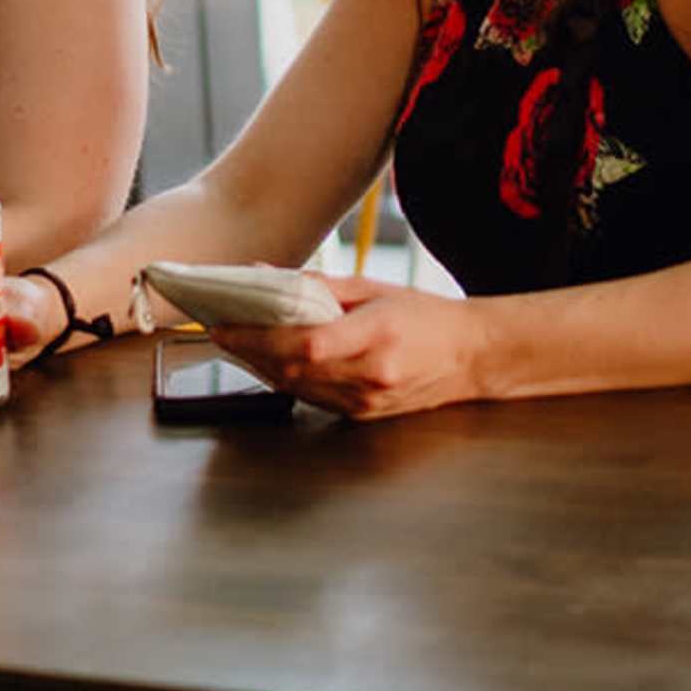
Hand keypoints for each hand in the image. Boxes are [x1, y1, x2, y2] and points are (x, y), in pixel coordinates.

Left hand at [209, 271, 494, 420]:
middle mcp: (371, 374)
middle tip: (220, 329)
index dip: (258, 337)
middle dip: (248, 350)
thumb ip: (316, 286)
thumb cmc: (423, 316)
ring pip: (295, 386)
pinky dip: (284, 378)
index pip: (305, 343)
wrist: (469, 357)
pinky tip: (270, 360)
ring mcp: (366, 400)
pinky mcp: (361, 414)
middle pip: (292, 368)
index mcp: (377, 336)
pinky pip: (310, 397)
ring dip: (260, 365)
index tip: (227, 325)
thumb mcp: (373, 288)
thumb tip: (264, 275)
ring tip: (237, 341)